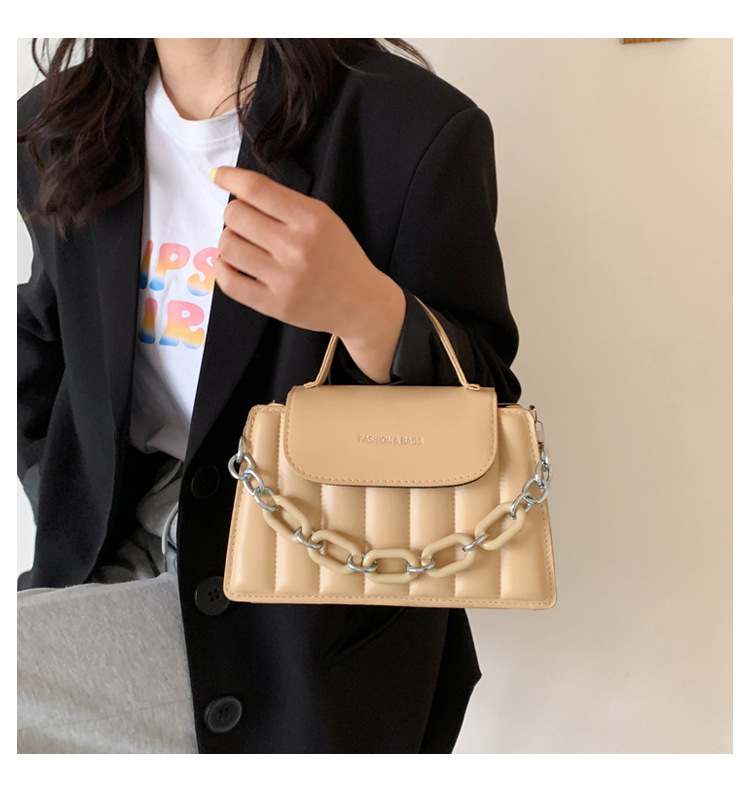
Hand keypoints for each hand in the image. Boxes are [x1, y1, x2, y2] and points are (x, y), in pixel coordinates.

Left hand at [211, 165, 390, 339]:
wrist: (361, 302)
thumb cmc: (339, 256)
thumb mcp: (323, 218)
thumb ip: (284, 203)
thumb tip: (236, 186)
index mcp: (311, 220)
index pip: (256, 189)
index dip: (230, 177)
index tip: (219, 175)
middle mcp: (296, 248)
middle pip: (236, 215)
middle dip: (235, 213)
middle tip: (246, 222)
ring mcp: (284, 279)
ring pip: (228, 246)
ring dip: (230, 240)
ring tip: (244, 245)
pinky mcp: (274, 305)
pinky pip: (229, 282)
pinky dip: (223, 268)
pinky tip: (233, 264)